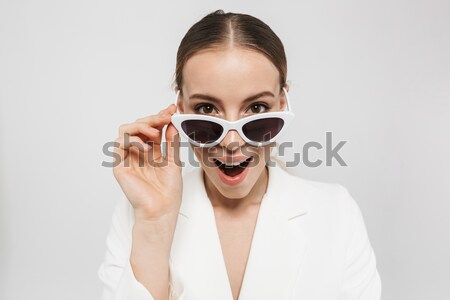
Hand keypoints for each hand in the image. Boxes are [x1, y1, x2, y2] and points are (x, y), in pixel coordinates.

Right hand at [113, 103, 181, 221]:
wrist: (162, 210)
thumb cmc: (168, 191)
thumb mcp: (174, 160)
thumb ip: (171, 141)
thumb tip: (172, 122)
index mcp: (151, 151)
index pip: (152, 128)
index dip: (160, 116)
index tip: (172, 108)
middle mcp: (138, 153)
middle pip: (138, 126)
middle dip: (153, 118)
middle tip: (166, 117)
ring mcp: (127, 158)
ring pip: (126, 130)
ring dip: (142, 126)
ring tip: (156, 133)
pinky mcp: (119, 166)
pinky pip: (119, 144)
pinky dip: (133, 140)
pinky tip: (146, 147)